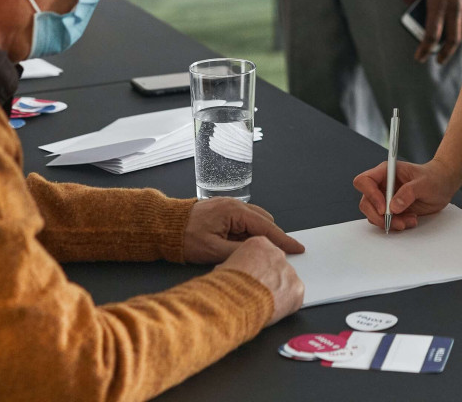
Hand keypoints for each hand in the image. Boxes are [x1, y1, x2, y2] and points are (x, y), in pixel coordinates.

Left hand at [181, 197, 303, 264]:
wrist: (164, 226)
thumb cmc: (184, 237)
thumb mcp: (213, 250)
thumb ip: (239, 252)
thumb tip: (259, 255)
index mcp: (234, 211)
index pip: (266, 226)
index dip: (283, 239)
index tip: (297, 248)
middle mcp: (234, 205)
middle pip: (264, 221)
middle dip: (273, 238)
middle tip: (279, 257)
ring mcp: (229, 206)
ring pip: (255, 221)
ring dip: (260, 236)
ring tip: (260, 255)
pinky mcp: (223, 212)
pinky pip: (244, 222)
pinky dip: (249, 233)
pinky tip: (245, 247)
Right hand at [216, 236, 304, 324]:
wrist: (234, 303)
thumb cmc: (226, 287)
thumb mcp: (224, 269)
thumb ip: (235, 266)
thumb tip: (228, 271)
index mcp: (258, 244)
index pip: (264, 252)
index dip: (258, 267)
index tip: (254, 276)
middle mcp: (276, 254)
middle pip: (277, 264)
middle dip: (270, 277)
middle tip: (259, 290)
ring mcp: (289, 271)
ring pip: (287, 280)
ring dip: (278, 290)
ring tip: (263, 302)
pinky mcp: (297, 288)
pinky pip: (294, 296)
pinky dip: (286, 304)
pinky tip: (273, 309)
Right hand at [353, 158, 461, 231]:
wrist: (443, 185)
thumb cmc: (434, 177)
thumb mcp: (424, 183)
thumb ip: (409, 192)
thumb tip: (393, 207)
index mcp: (386, 172)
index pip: (364, 181)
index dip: (370, 195)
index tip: (383, 208)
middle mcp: (382, 185)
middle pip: (366, 202)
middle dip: (378, 216)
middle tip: (395, 221)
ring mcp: (386, 198)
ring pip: (374, 215)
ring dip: (390, 222)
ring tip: (409, 220)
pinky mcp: (392, 210)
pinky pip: (386, 221)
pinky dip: (397, 225)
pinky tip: (411, 219)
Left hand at [403, 0, 461, 64]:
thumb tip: (407, 1)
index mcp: (438, 4)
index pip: (432, 34)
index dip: (425, 49)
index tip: (419, 57)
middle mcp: (454, 8)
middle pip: (451, 40)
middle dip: (444, 54)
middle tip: (438, 60)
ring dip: (457, 43)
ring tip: (450, 47)